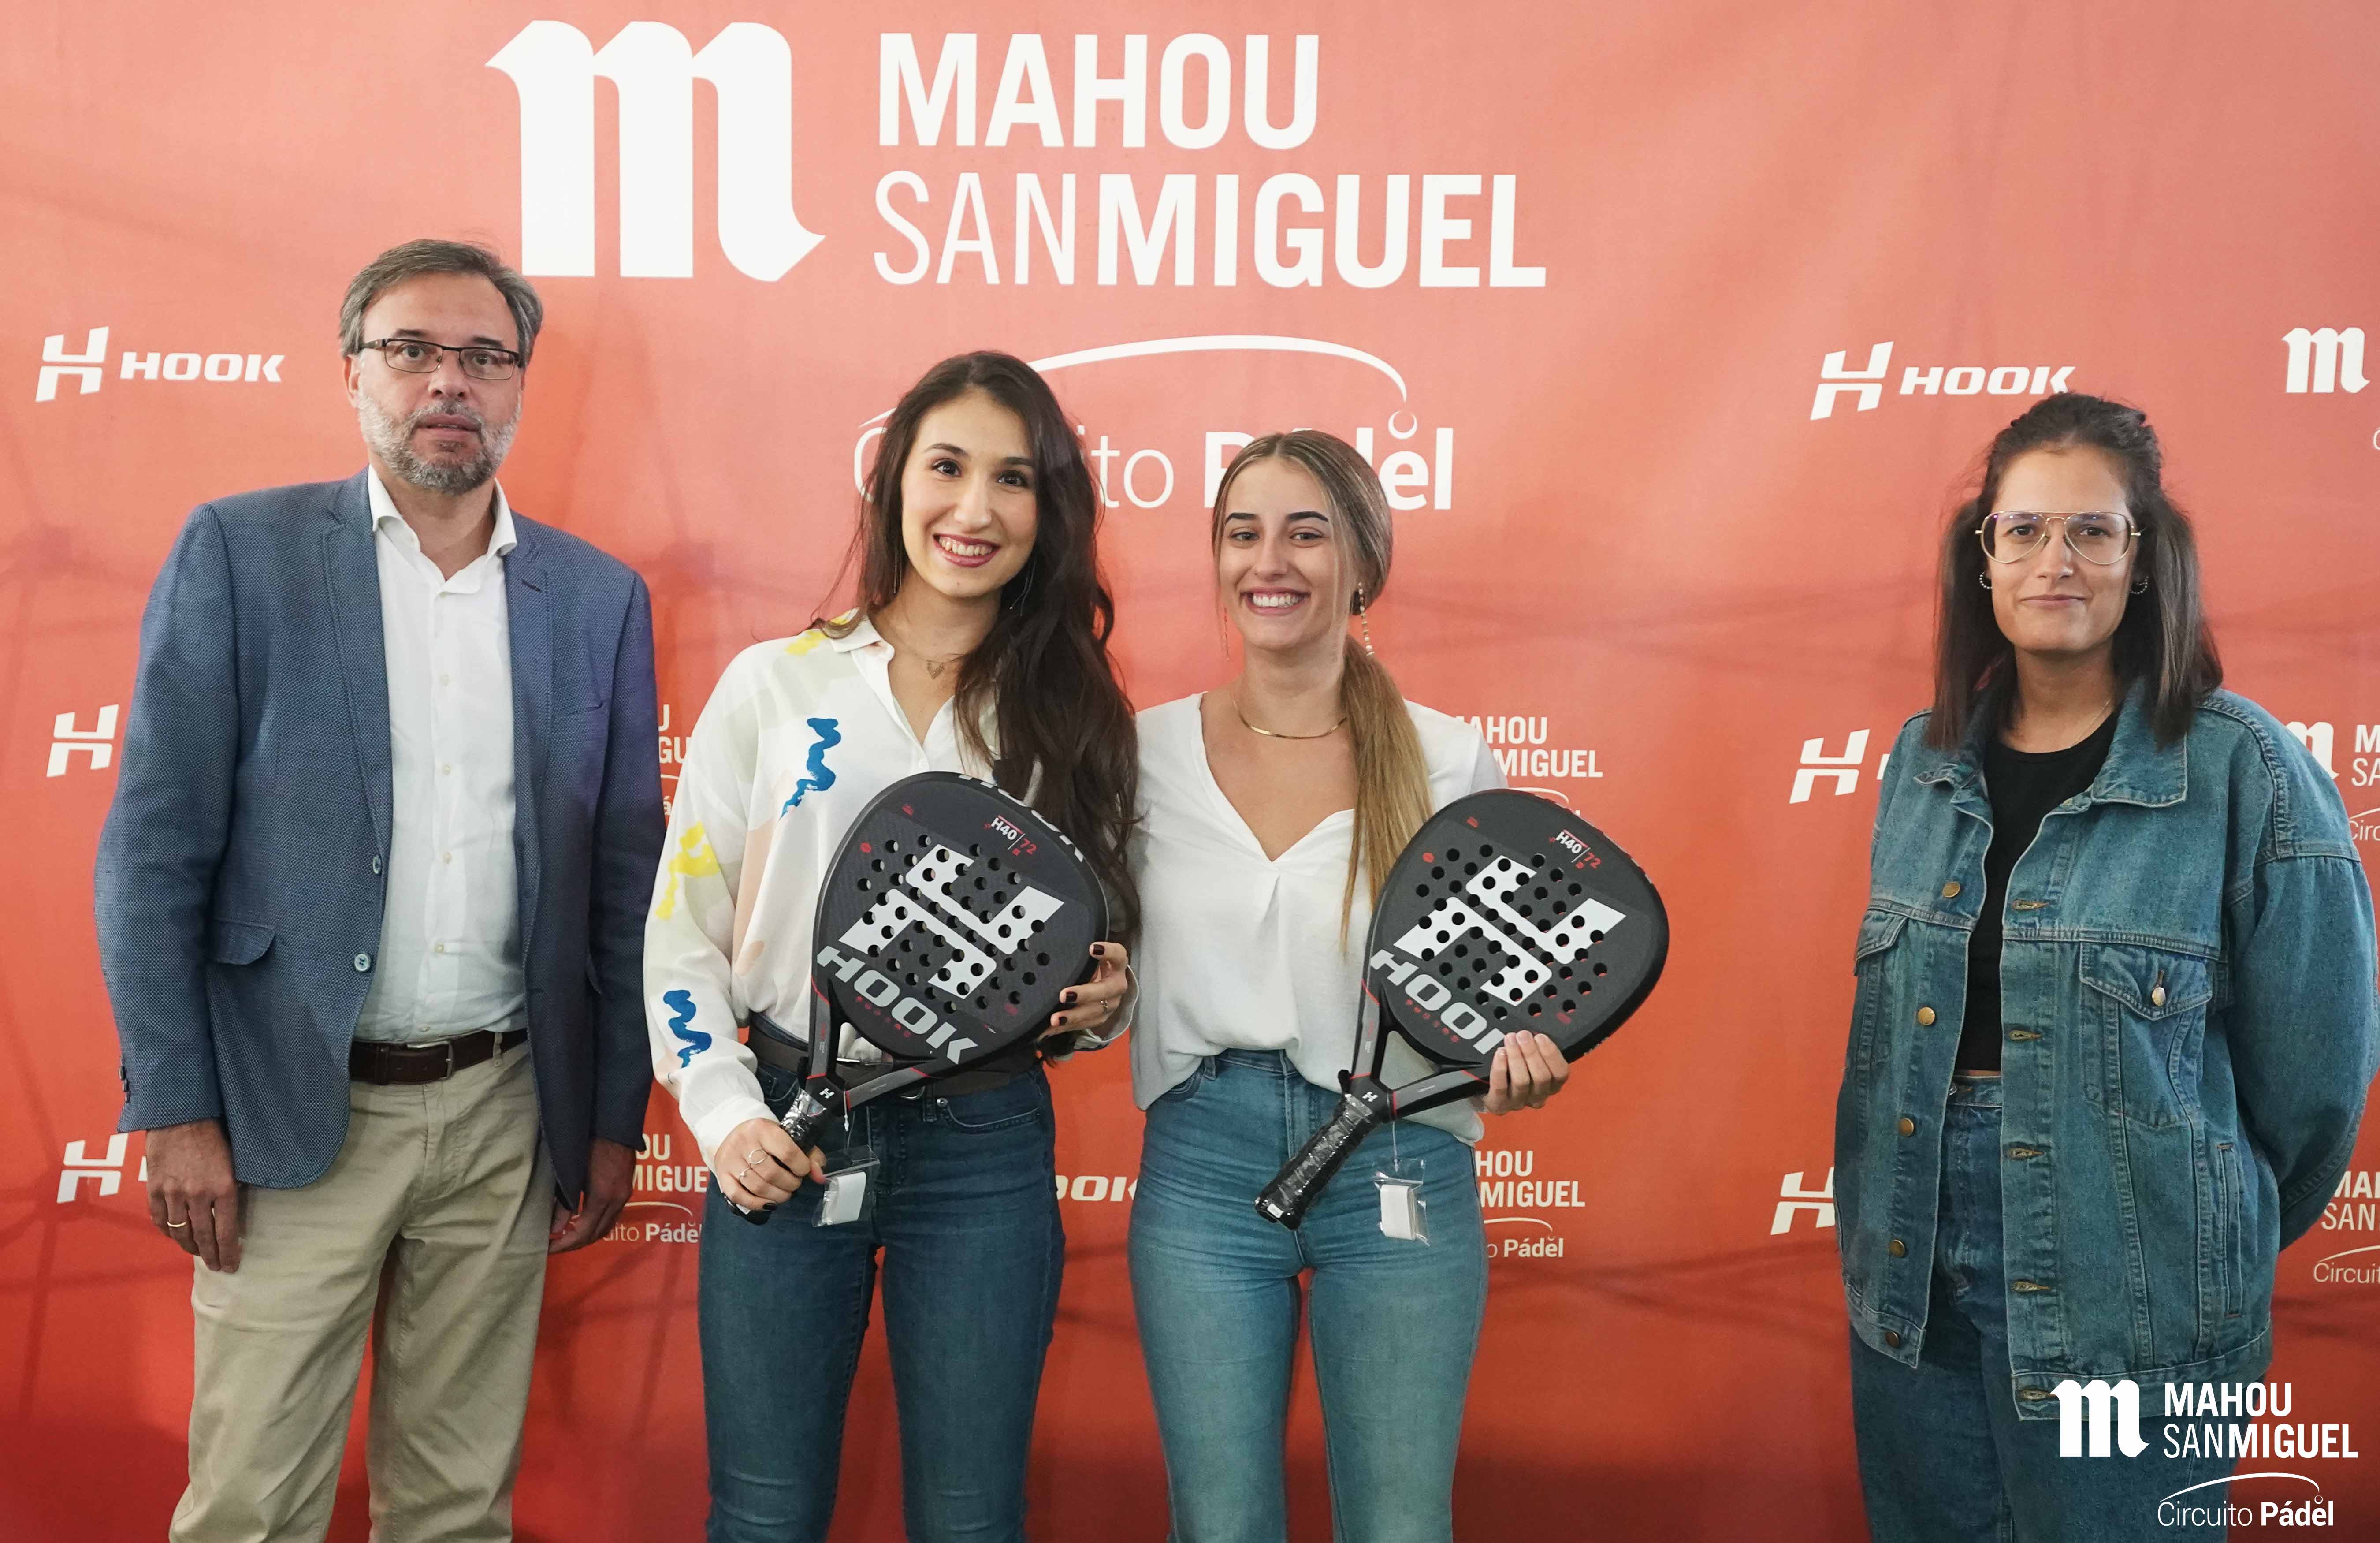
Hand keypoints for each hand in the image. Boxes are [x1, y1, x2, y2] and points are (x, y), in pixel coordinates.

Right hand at [146, 1118, 242, 1271]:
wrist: (181, 1115)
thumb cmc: (215, 1134)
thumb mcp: (234, 1160)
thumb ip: (232, 1187)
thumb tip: (232, 1210)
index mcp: (223, 1188)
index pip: (226, 1231)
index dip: (229, 1252)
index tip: (232, 1266)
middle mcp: (198, 1195)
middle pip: (204, 1236)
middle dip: (211, 1255)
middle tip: (217, 1267)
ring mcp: (174, 1194)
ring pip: (181, 1231)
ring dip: (190, 1246)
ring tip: (198, 1254)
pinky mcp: (155, 1188)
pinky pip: (160, 1219)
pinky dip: (167, 1231)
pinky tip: (175, 1236)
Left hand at [549, 1136, 637, 1253]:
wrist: (614, 1125)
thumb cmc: (588, 1145)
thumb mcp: (571, 1174)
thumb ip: (564, 1203)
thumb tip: (554, 1230)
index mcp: (602, 1197)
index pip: (583, 1233)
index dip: (565, 1244)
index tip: (548, 1247)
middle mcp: (617, 1201)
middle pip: (597, 1234)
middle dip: (575, 1244)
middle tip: (555, 1246)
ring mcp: (625, 1196)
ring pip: (607, 1227)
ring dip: (588, 1236)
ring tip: (568, 1236)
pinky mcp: (627, 1190)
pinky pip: (613, 1217)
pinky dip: (598, 1225)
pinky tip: (585, 1221)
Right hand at [710, 1116, 824, 1212]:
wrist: (731, 1130)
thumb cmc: (765, 1136)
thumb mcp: (786, 1137)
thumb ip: (808, 1154)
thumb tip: (820, 1177)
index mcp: (763, 1129)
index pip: (787, 1152)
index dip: (801, 1167)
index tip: (804, 1171)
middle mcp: (744, 1143)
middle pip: (772, 1173)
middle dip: (790, 1184)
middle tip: (795, 1185)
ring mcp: (730, 1160)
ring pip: (757, 1186)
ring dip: (777, 1196)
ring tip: (785, 1194)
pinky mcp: (722, 1174)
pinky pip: (737, 1195)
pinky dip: (756, 1204)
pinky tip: (769, 1204)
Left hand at [1040, 940, 1131, 1039]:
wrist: (1103, 981)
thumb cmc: (1091, 964)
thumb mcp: (1088, 957)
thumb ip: (1078, 955)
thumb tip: (1045, 952)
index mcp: (1117, 964)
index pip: (1118, 955)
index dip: (1108, 952)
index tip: (1092, 949)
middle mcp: (1117, 985)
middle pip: (1105, 990)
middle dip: (1084, 994)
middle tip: (1064, 995)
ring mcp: (1111, 1003)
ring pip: (1095, 1011)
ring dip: (1074, 1016)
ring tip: (1055, 1019)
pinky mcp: (1102, 1017)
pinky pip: (1085, 1024)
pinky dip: (1067, 1027)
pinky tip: (1051, 1029)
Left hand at [1482, 1032, 1569, 1114]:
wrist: (1487, 1088)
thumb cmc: (1513, 1068)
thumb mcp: (1530, 1057)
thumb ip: (1536, 1049)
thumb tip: (1534, 1033)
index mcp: (1550, 1085)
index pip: (1560, 1073)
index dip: (1551, 1054)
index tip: (1540, 1037)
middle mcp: (1537, 1097)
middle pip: (1541, 1077)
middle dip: (1531, 1052)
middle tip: (1522, 1035)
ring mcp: (1518, 1103)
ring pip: (1522, 1082)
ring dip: (1516, 1057)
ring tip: (1510, 1040)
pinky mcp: (1499, 1105)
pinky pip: (1501, 1087)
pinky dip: (1500, 1069)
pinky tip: (1500, 1054)